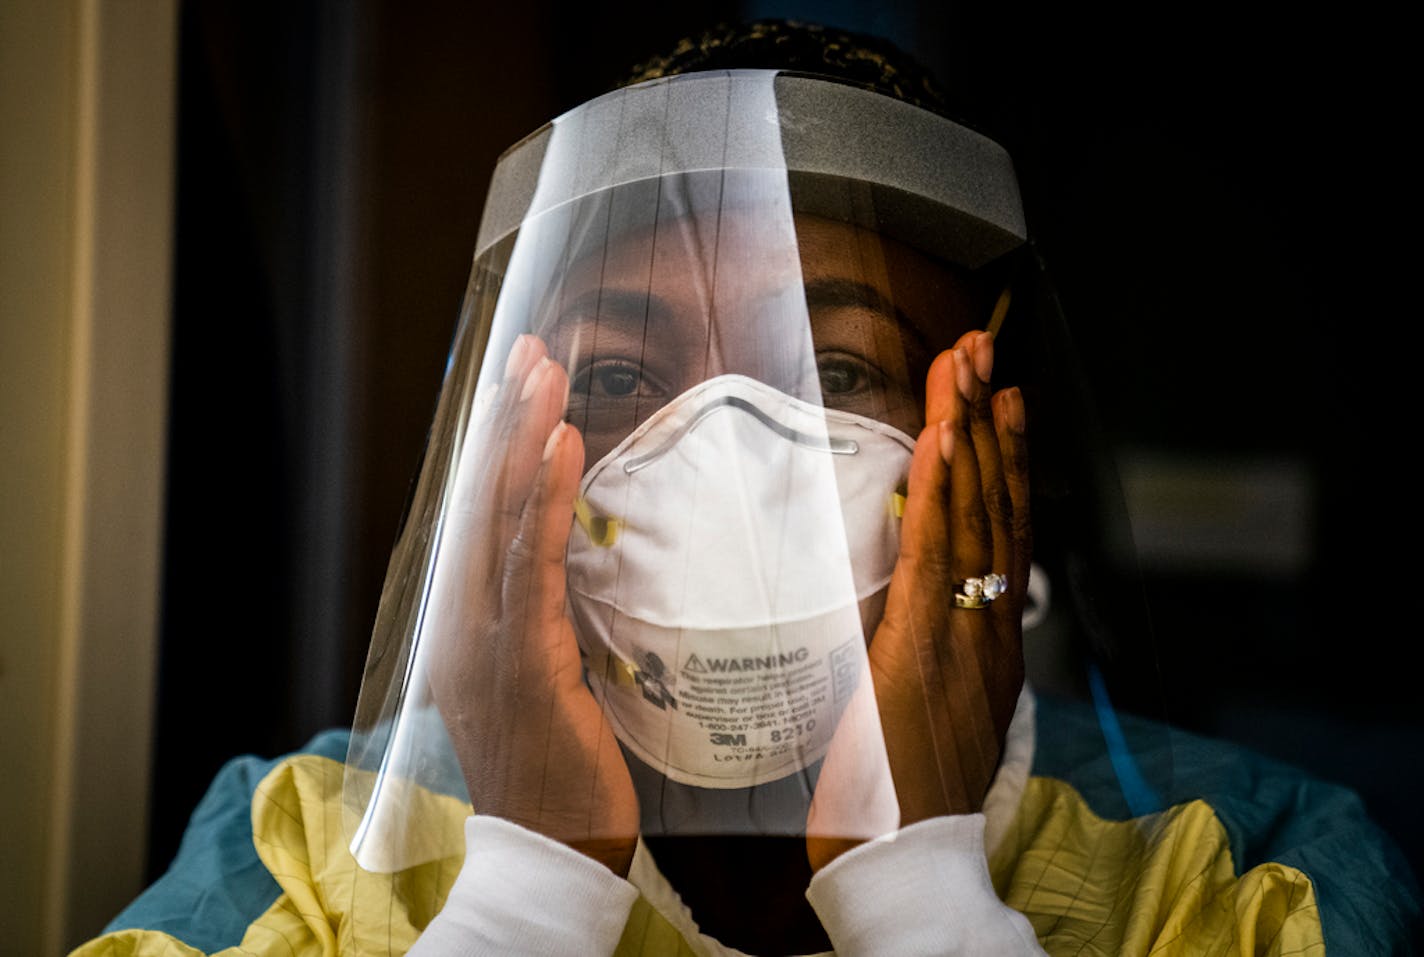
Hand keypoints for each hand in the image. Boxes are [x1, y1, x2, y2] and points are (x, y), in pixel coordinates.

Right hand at [425, 334, 638, 875]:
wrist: (545, 851)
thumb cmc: (557, 770)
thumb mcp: (548, 678)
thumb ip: (552, 618)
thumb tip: (584, 567)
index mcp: (470, 622)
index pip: (481, 517)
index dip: (497, 447)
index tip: (517, 387)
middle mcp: (465, 620)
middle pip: (482, 501)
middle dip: (506, 421)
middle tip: (530, 352)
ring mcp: (487, 638)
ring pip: (501, 518)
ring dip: (524, 438)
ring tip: (544, 373)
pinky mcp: (523, 658)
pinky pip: (533, 564)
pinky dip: (544, 500)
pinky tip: (559, 447)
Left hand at [808, 330, 1029, 869]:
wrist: (908, 861)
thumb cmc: (906, 798)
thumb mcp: (931, 714)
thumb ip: (929, 655)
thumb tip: (907, 610)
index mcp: (993, 645)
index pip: (1005, 534)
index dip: (1006, 462)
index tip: (999, 403)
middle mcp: (991, 632)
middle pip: (998, 508)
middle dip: (989, 422)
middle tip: (982, 351)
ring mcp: (964, 638)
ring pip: (973, 517)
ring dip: (968, 432)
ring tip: (965, 365)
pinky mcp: (921, 649)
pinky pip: (934, 554)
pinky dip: (943, 489)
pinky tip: (944, 436)